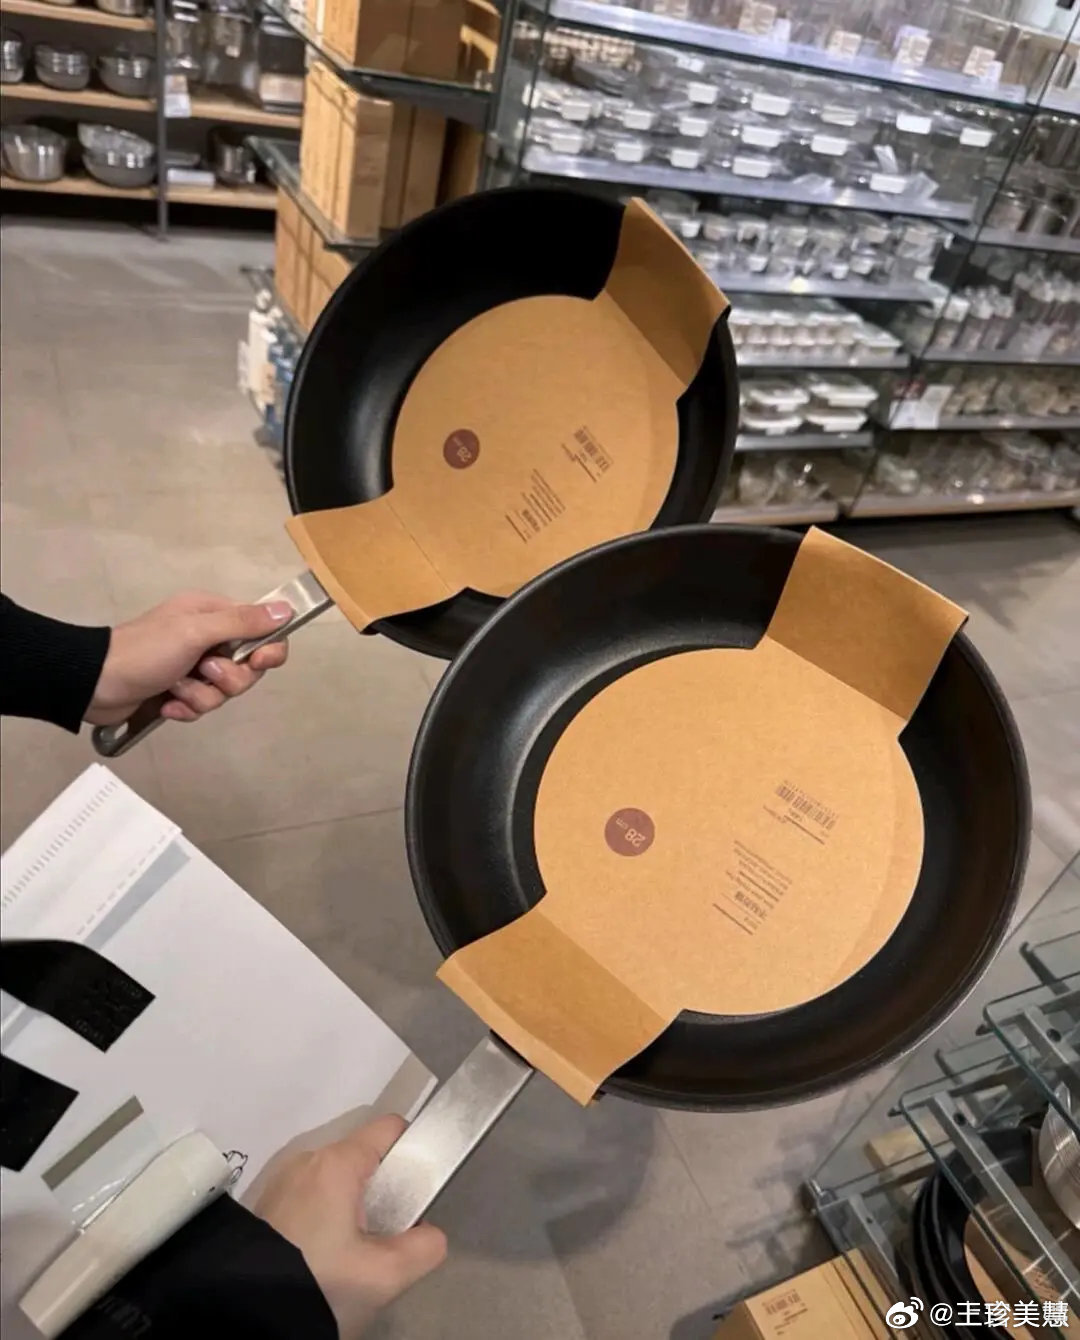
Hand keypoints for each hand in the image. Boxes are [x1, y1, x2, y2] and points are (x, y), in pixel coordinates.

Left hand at [86, 591, 291, 724]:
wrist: (95, 683)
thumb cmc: (146, 651)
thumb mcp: (195, 631)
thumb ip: (242, 622)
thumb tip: (287, 609)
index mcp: (213, 614)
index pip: (262, 630)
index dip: (268, 650)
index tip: (260, 662)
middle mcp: (207, 638)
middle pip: (247, 667)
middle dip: (228, 679)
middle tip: (204, 672)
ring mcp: (193, 667)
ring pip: (225, 691)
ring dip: (201, 695)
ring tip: (176, 688)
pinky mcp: (180, 692)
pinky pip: (203, 706)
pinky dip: (186, 708)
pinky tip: (168, 704)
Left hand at [255, 1116, 446, 1337]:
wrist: (245, 1315)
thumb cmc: (319, 1282)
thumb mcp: (384, 1276)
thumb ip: (424, 1248)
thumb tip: (429, 1234)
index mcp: (336, 1163)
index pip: (390, 1128)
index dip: (414, 1152)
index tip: (419, 1193)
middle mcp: (308, 1159)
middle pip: (365, 1160)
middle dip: (384, 1192)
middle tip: (387, 1237)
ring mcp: (283, 1181)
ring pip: (338, 1182)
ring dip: (354, 1208)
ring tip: (355, 1254)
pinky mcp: (267, 1204)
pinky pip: (312, 1196)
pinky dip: (327, 1217)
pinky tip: (325, 1256)